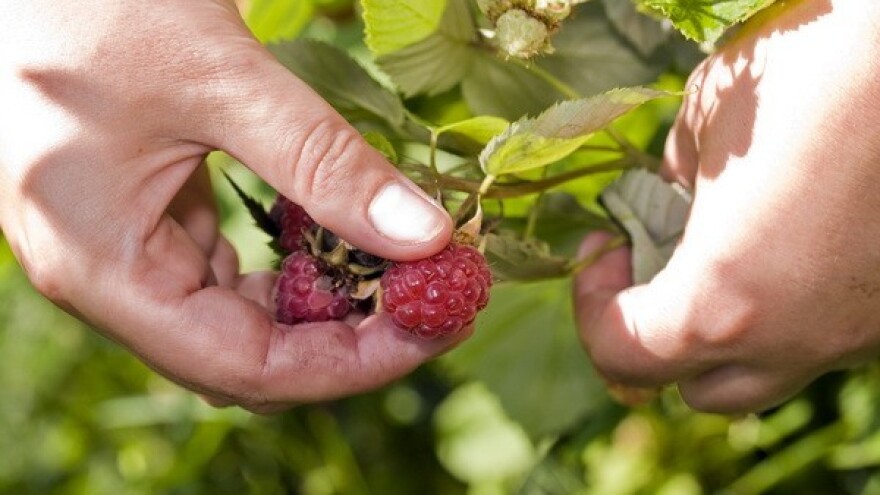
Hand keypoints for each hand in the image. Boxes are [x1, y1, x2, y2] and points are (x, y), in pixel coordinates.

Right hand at [0, 0, 456, 411]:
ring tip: (402, 272)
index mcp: (104, 269)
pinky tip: (339, 236)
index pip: (246, 367)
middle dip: (349, 339)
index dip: (351, 363)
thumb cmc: (91, 5)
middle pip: (248, 357)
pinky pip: (228, 274)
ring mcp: (126, 251)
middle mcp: (110, 278)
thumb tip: (427, 236)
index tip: (434, 330)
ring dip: (325, 304)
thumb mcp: (221, 80)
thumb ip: (324, 164)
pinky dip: (294, 266)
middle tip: (435, 300)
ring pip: (242, 320)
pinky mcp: (146, 220)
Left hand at [574, 0, 879, 412]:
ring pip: (770, 371)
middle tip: (651, 263)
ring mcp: (857, 336)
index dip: (592, 307)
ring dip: (726, 333)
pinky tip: (794, 240)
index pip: (626, 356)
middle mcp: (795, 342)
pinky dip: (789, 309)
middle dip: (658, 336)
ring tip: (724, 254)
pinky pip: (822, 336)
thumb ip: (670, 179)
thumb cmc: (812, 77)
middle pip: (699, 389)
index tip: (603, 247)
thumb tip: (671, 197)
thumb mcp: (705, 118)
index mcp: (724, 303)